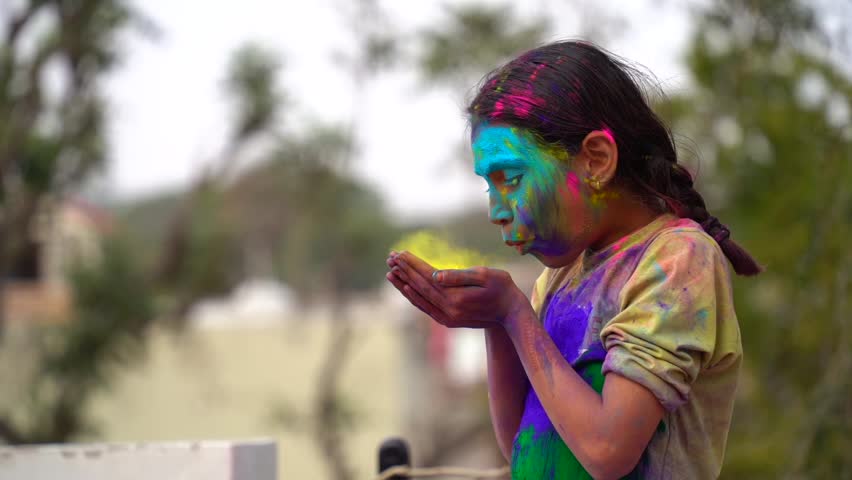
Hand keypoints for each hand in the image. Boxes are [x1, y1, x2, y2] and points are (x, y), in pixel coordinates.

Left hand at [385, 250, 532, 328]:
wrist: (511, 314)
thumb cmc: (502, 288)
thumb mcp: (485, 276)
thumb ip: (459, 276)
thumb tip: (435, 275)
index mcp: (455, 297)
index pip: (428, 277)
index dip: (413, 264)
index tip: (400, 252)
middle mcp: (448, 310)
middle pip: (420, 287)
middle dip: (404, 270)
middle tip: (390, 257)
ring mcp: (447, 318)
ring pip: (419, 299)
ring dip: (404, 284)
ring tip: (390, 271)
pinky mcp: (448, 321)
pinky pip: (426, 307)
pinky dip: (414, 297)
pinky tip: (406, 288)